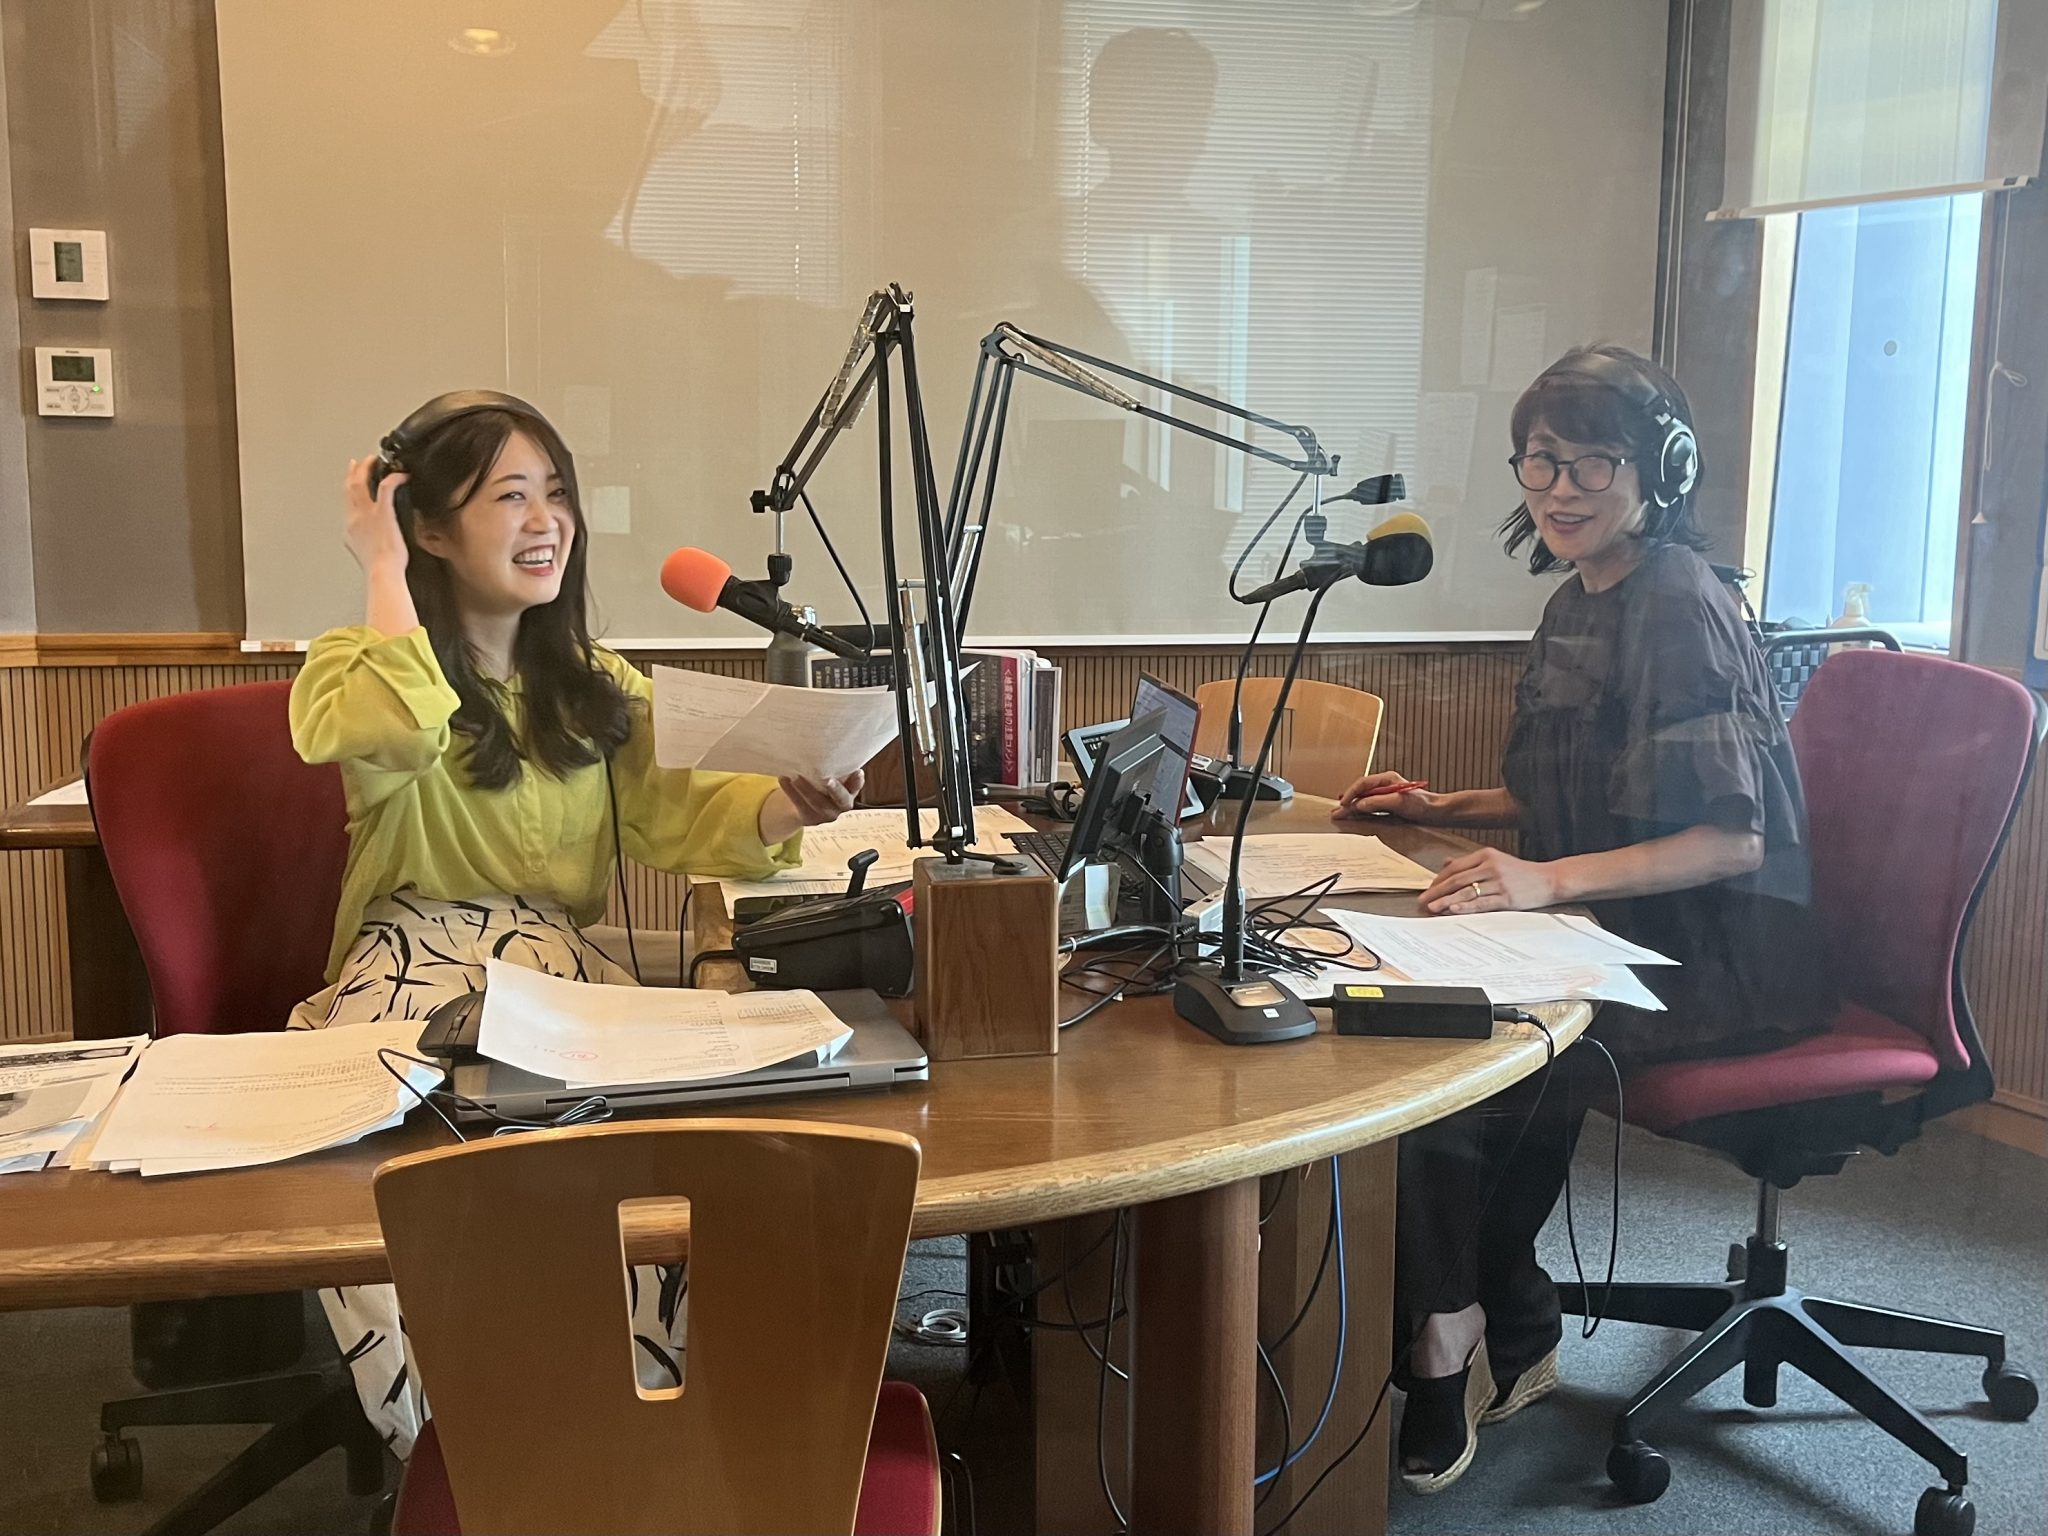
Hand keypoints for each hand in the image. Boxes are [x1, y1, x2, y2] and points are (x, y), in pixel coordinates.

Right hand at [343, 456, 408, 574]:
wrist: (382, 573)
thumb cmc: (380, 569)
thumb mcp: (365, 553)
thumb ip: (365, 541)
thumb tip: (372, 539)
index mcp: (350, 529)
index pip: (347, 503)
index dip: (349, 488)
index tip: (352, 478)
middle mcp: (354, 518)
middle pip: (349, 488)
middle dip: (353, 472)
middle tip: (359, 462)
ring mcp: (367, 514)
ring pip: (360, 483)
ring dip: (366, 468)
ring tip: (374, 460)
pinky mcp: (383, 512)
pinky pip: (386, 487)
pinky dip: (393, 478)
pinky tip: (402, 475)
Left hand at [759, 769, 865, 843]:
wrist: (805, 804)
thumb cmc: (821, 782)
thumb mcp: (831, 774)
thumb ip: (833, 765)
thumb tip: (826, 744)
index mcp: (850, 791)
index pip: (857, 786)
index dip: (857, 781)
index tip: (857, 772)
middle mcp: (842, 805)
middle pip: (841, 799)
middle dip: (835, 790)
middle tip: (827, 780)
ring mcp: (827, 814)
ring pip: (817, 802)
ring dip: (806, 789)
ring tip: (795, 776)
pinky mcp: (810, 819)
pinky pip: (800, 805)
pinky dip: (791, 792)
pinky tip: (784, 779)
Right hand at [1334, 769, 1441, 822]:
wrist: (1437, 812)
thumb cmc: (1422, 804)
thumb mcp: (1398, 802)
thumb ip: (1377, 802)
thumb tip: (1359, 804)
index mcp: (1387, 779)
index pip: (1363, 783)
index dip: (1351, 793)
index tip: (1343, 803)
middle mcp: (1385, 786)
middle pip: (1361, 792)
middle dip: (1348, 801)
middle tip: (1336, 811)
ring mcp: (1387, 796)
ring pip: (1364, 800)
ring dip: (1352, 807)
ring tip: (1340, 814)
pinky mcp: (1389, 805)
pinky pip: (1370, 807)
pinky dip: (1360, 812)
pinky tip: (1354, 815)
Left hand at [1420, 846, 1558, 914]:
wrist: (1549, 879)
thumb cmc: (1521, 872)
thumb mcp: (1496, 860)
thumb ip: (1470, 862)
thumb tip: (1446, 863)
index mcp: (1486, 855)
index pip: (1455, 868)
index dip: (1438, 880)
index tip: (1427, 891)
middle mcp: (1491, 866)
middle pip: (1457, 880)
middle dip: (1437, 891)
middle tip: (1422, 901)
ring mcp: (1499, 882)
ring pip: (1467, 891)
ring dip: (1447, 901)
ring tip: (1432, 908)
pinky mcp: (1507, 897)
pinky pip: (1482, 903)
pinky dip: (1465, 906)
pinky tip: (1453, 909)